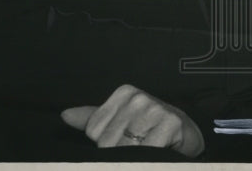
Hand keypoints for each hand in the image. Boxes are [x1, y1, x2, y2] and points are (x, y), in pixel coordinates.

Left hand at [61, 84, 204, 155]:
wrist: (186, 131)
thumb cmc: (149, 127)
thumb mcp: (120, 119)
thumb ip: (92, 119)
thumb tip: (65, 115)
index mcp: (123, 93)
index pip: (95, 130)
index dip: (106, 144)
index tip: (125, 138)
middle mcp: (138, 97)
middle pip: (108, 141)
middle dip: (119, 153)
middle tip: (136, 148)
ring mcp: (154, 108)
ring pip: (124, 149)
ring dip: (134, 157)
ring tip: (145, 150)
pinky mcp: (170, 123)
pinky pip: (145, 152)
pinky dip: (147, 159)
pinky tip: (155, 153)